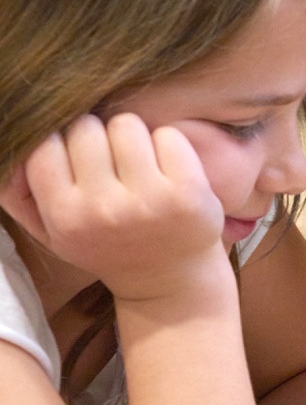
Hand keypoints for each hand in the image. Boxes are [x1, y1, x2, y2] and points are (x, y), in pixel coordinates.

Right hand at [0, 114, 228, 299]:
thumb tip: (6, 150)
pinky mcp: (189, 192)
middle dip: (97, 138)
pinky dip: (168, 146)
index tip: (76, 161)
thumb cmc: (107, 245)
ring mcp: (150, 200)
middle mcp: (105, 210)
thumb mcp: (55, 233)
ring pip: (126, 124)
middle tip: (111, 166)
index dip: (60, 144)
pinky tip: (168, 173)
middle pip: (86, 127)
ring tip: (138, 168)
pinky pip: (168, 135)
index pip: (44, 146)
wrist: (169, 281)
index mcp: (66, 219)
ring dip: (132, 138)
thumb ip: (19, 194)